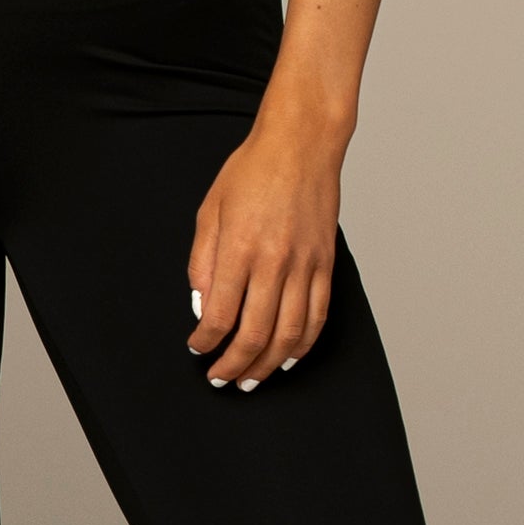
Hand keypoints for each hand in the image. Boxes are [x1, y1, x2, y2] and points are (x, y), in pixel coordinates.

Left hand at [186, 104, 343, 389]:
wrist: (301, 145)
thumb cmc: (251, 171)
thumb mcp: (210, 211)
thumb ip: (202, 263)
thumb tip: (202, 307)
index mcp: (239, 248)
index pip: (220, 314)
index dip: (206, 342)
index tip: (197, 349)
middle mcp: (274, 262)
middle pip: (255, 333)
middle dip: (234, 365)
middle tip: (221, 378)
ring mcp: (305, 265)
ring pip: (289, 334)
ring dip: (268, 364)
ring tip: (252, 379)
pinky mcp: (326, 264)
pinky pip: (318, 316)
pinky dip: (303, 345)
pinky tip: (288, 358)